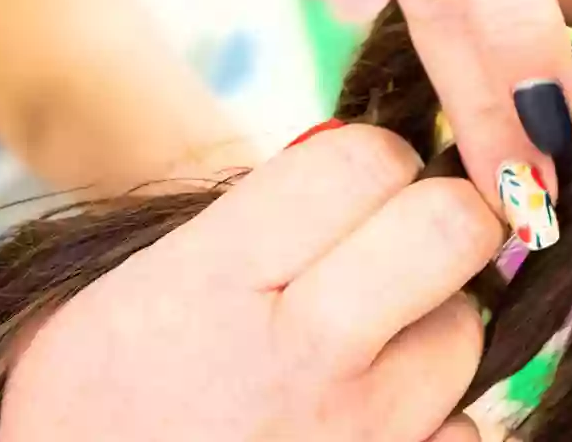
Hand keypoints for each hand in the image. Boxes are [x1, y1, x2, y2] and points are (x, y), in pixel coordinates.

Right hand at [0, 125, 503, 441]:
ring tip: (365, 349)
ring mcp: (358, 433)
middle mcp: (301, 355)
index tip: (365, 183)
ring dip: (433, 326)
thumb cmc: (105, 398)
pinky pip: (466, 428)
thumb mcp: (147, 281)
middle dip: (441, 218)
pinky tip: (372, 419)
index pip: (366, 160)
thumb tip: (369, 164)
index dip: (380, 158)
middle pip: (453, 229)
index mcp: (221, 279)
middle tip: (406, 240)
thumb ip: (255, 215)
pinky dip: (434, 420)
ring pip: (466, 329)